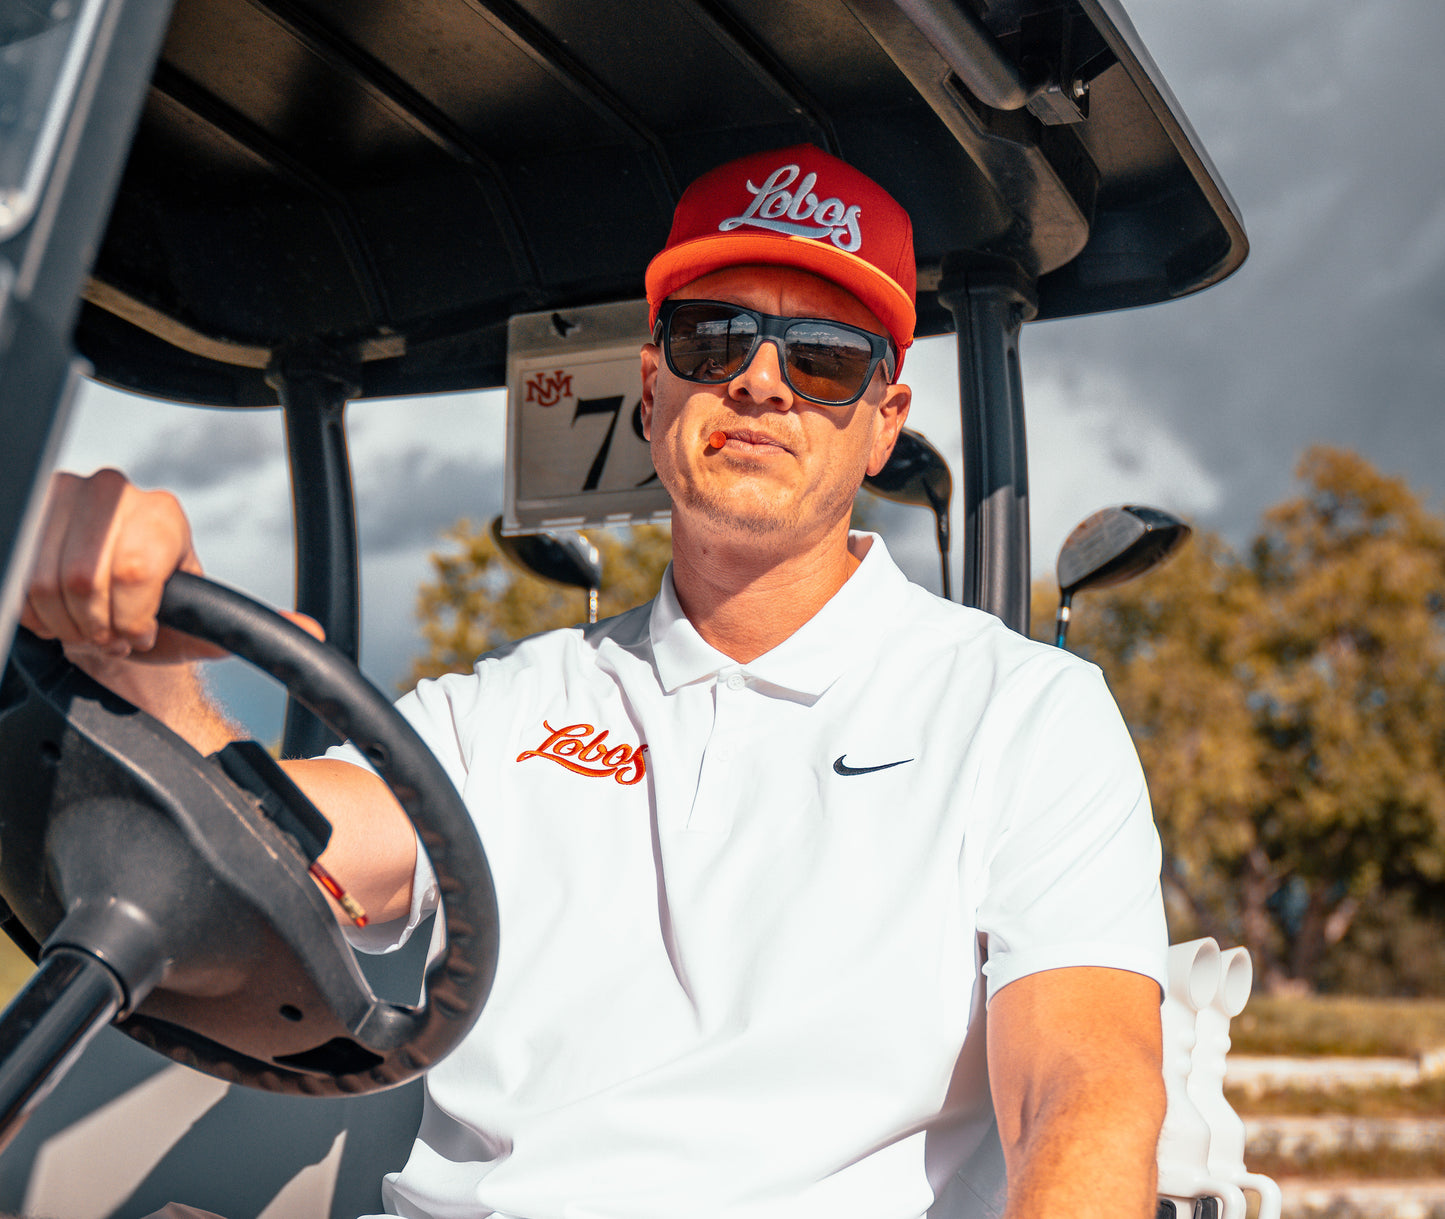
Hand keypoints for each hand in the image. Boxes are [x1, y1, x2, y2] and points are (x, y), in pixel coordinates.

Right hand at [22, 468, 225, 664]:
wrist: (113, 592)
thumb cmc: (154, 605)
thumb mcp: (189, 616)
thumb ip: (213, 630)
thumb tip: (239, 633)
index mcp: (162, 513)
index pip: (134, 571)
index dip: (132, 619)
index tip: (140, 636)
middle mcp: (112, 492)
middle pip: (84, 578)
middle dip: (95, 626)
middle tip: (109, 640)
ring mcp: (63, 496)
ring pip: (43, 581)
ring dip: (64, 623)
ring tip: (86, 631)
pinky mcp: (27, 513)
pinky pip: (17, 578)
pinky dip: (34, 612)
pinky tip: (58, 616)